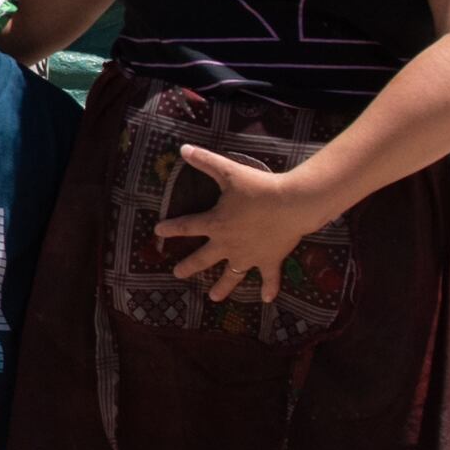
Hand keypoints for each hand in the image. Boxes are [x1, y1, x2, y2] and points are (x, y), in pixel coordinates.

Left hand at [158, 145, 337, 302]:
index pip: (186, 226)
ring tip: (213, 298)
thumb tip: (183, 149)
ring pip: (230, 277)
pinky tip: (265, 300)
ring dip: (221, 288)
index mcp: (215, 224)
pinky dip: (268, 289)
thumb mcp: (229, 171)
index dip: (170, 228)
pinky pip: (268, 278)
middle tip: (177, 274)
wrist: (292, 204)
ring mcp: (248, 256)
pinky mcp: (269, 260)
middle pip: (203, 259)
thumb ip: (205, 161)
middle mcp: (228, 245)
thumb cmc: (259, 188)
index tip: (158, 231)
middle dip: (188, 267)